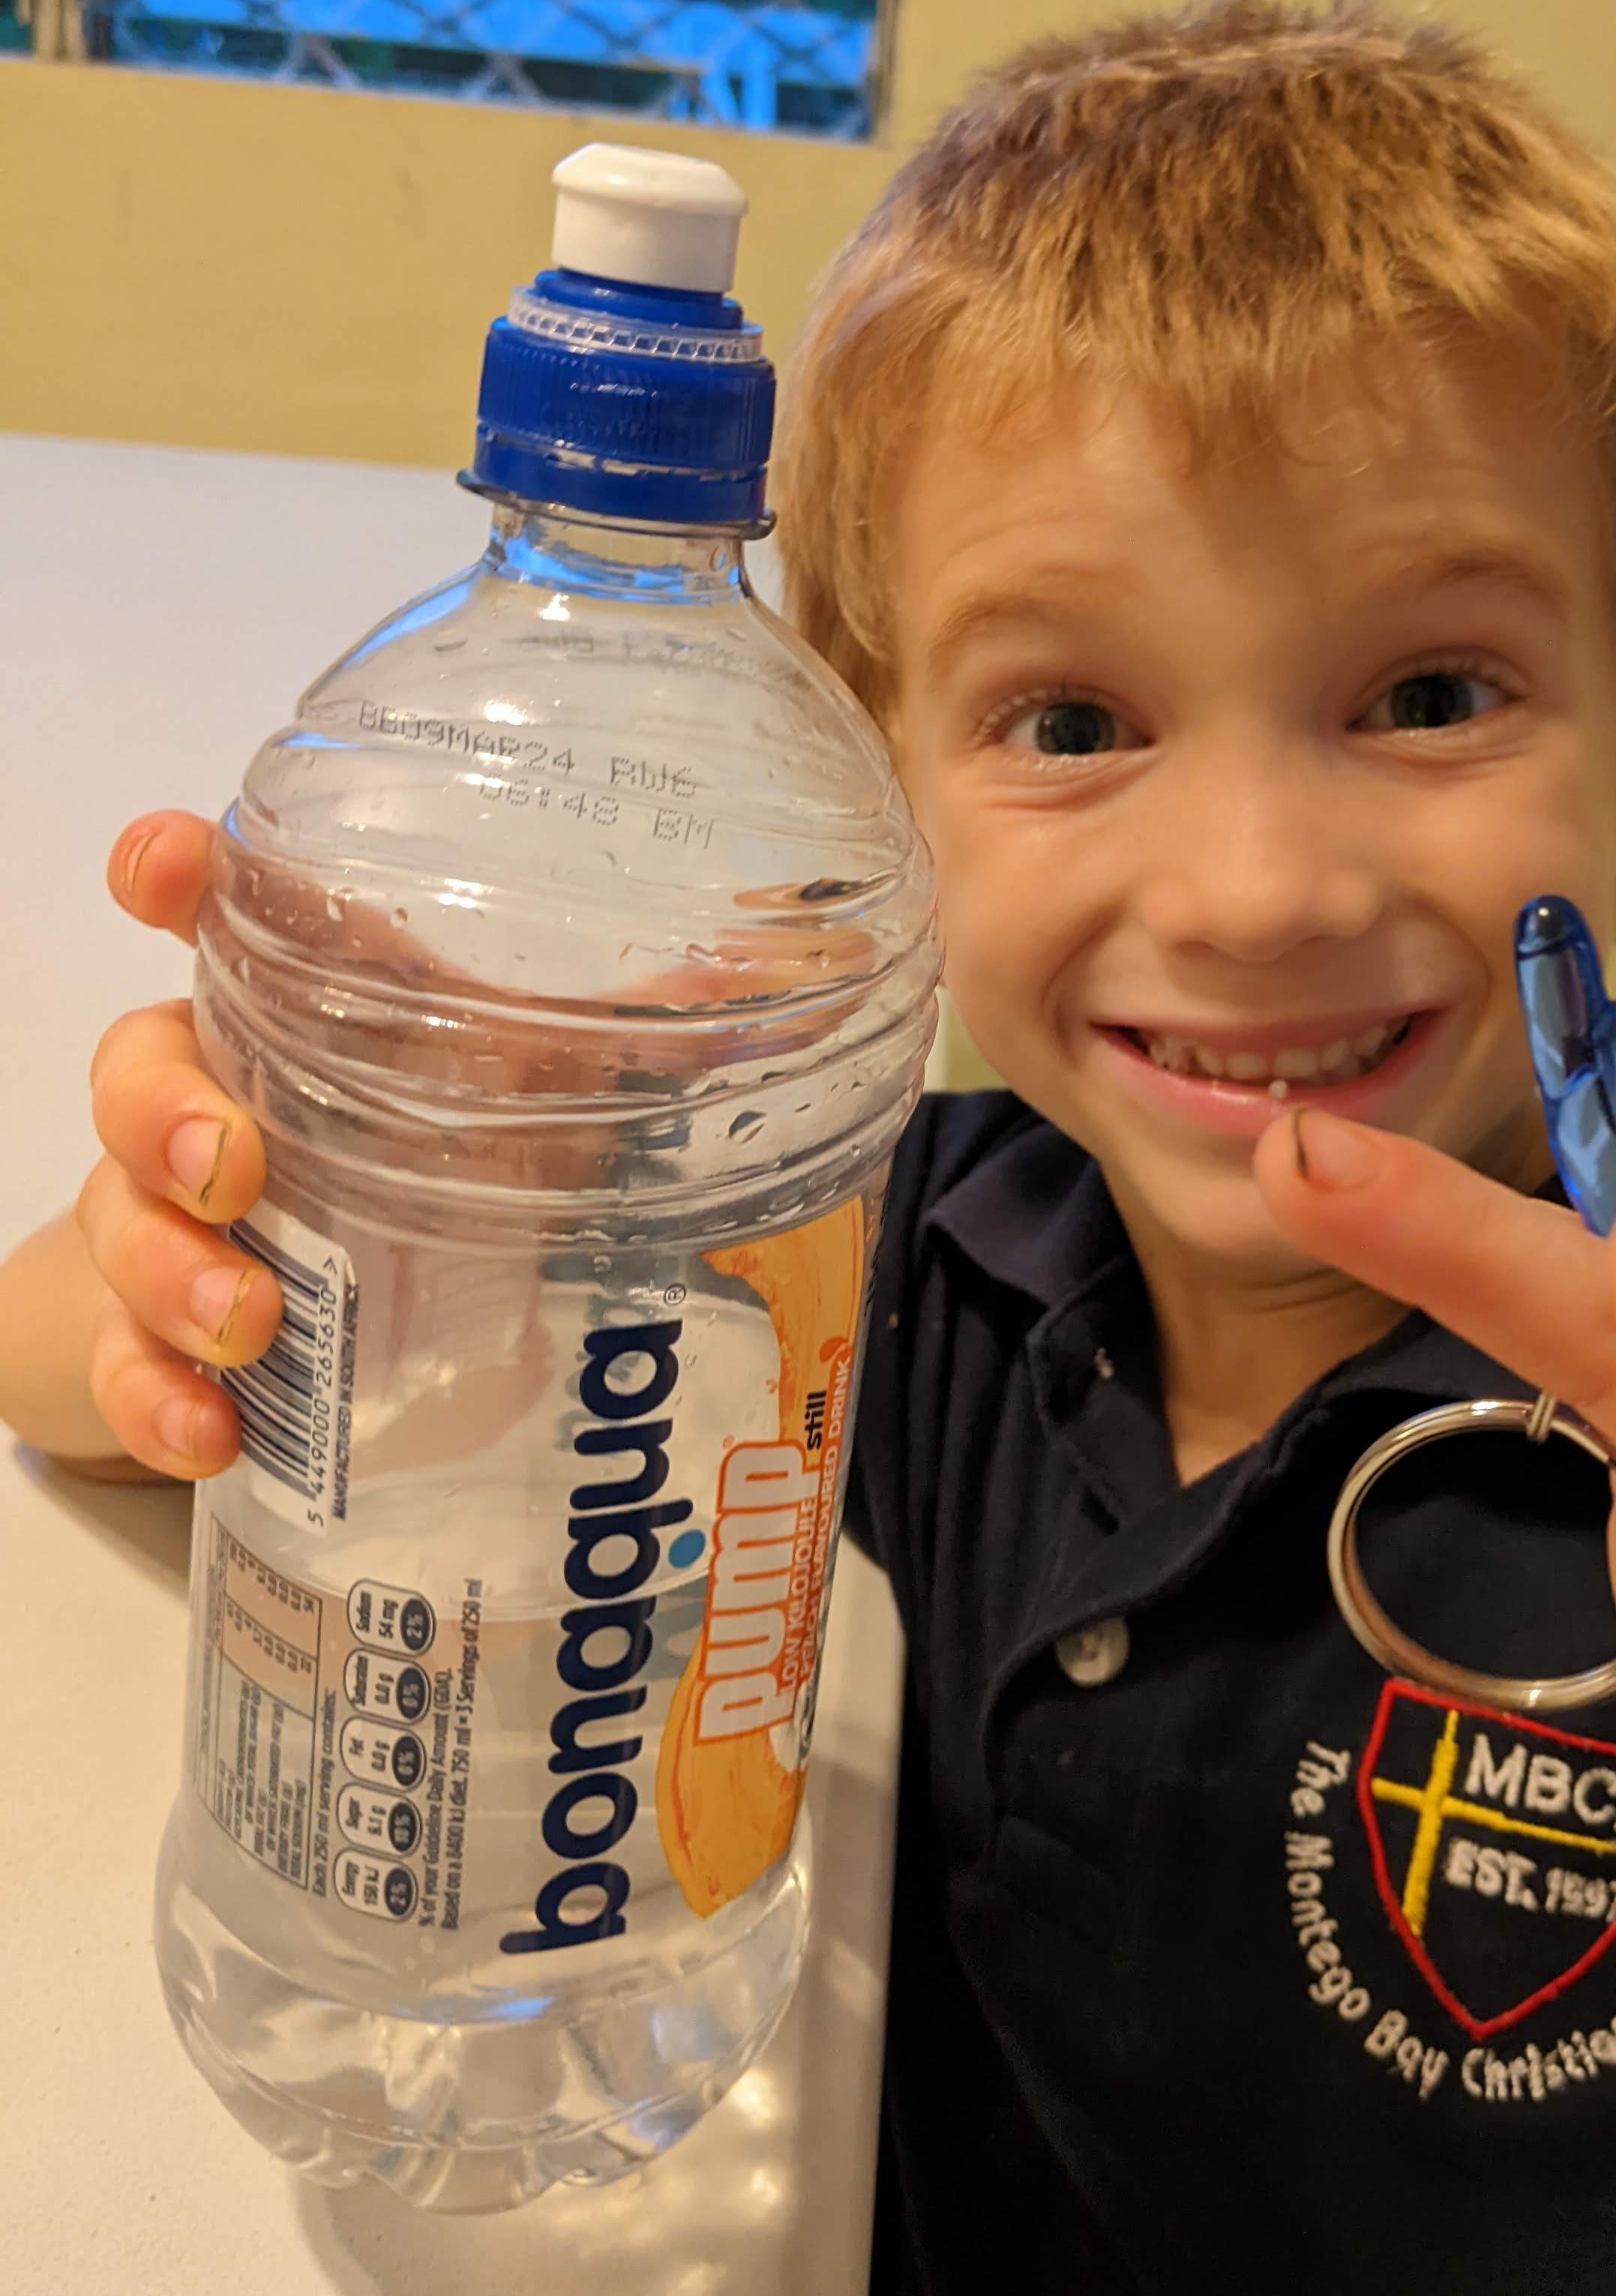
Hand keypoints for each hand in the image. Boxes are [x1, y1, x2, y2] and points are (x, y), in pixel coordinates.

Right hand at [75, 808, 894, 1479]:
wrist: (341, 1320)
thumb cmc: (439, 1165)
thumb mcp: (547, 1100)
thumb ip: (657, 1039)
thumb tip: (813, 981)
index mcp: (308, 1023)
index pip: (222, 923)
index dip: (179, 880)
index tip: (165, 861)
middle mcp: (221, 1105)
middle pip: (142, 1072)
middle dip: (169, 1113)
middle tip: (238, 1167)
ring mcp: (174, 1226)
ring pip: (122, 1222)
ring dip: (173, 1272)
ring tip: (252, 1324)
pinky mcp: (160, 1347)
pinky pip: (127, 1372)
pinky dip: (160, 1402)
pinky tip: (216, 1434)